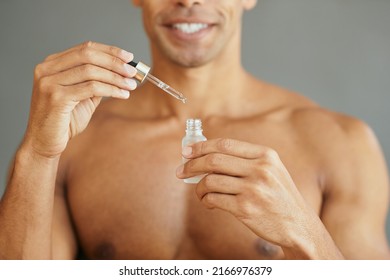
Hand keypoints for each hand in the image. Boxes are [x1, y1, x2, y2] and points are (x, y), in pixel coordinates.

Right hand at [24, 41, 137, 157]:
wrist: (44, 143)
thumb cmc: (63, 121)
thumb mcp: (82, 97)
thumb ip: (95, 82)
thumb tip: (120, 72)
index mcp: (51, 64)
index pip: (84, 48)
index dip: (109, 51)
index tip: (129, 57)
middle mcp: (47, 69)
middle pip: (88, 56)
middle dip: (114, 62)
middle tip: (132, 71)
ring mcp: (49, 82)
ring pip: (91, 71)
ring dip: (116, 77)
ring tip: (131, 85)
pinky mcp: (56, 97)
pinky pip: (91, 88)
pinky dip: (111, 90)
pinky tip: (122, 94)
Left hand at [176, 138, 315, 247]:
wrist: (298, 225)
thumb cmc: (280, 196)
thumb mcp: (271, 170)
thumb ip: (245, 160)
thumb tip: (207, 155)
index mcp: (265, 155)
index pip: (225, 144)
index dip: (201, 146)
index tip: (186, 151)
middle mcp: (260, 169)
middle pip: (214, 160)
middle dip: (192, 165)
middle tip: (181, 171)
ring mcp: (253, 189)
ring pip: (210, 181)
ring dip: (199, 187)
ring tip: (200, 193)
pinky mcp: (246, 208)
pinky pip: (214, 199)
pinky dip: (206, 200)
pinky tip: (209, 203)